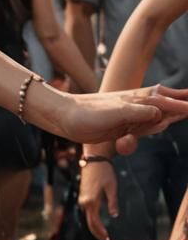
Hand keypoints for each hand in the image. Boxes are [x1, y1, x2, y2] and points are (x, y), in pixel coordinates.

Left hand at [57, 85, 187, 146]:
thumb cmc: (88, 113)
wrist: (65, 119)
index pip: (171, 101)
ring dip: (152, 129)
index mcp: (141, 98)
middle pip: (169, 108)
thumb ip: (140, 113)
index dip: (184, 105)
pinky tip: (127, 140)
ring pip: (156, 123)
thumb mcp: (117, 112)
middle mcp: (140, 105)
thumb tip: (162, 114)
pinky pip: (140, 134)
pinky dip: (136, 138)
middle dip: (179, 109)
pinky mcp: (124, 128)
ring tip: (139, 130)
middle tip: (178, 112)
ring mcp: (133, 117)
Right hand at [78, 158, 117, 239]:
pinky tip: (98, 222)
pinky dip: (92, 219)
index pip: (94, 222)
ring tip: (103, 234)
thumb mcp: (112, 188)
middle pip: (89, 222)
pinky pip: (87, 211)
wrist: (93, 160)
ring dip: (94, 226)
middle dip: (97, 233)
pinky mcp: (83, 195)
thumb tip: (114, 216)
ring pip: (87, 217)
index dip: (101, 232)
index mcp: (91, 201)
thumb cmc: (104, 172)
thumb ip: (113, 203)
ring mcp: (82, 198)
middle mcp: (83, 201)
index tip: (108, 239)